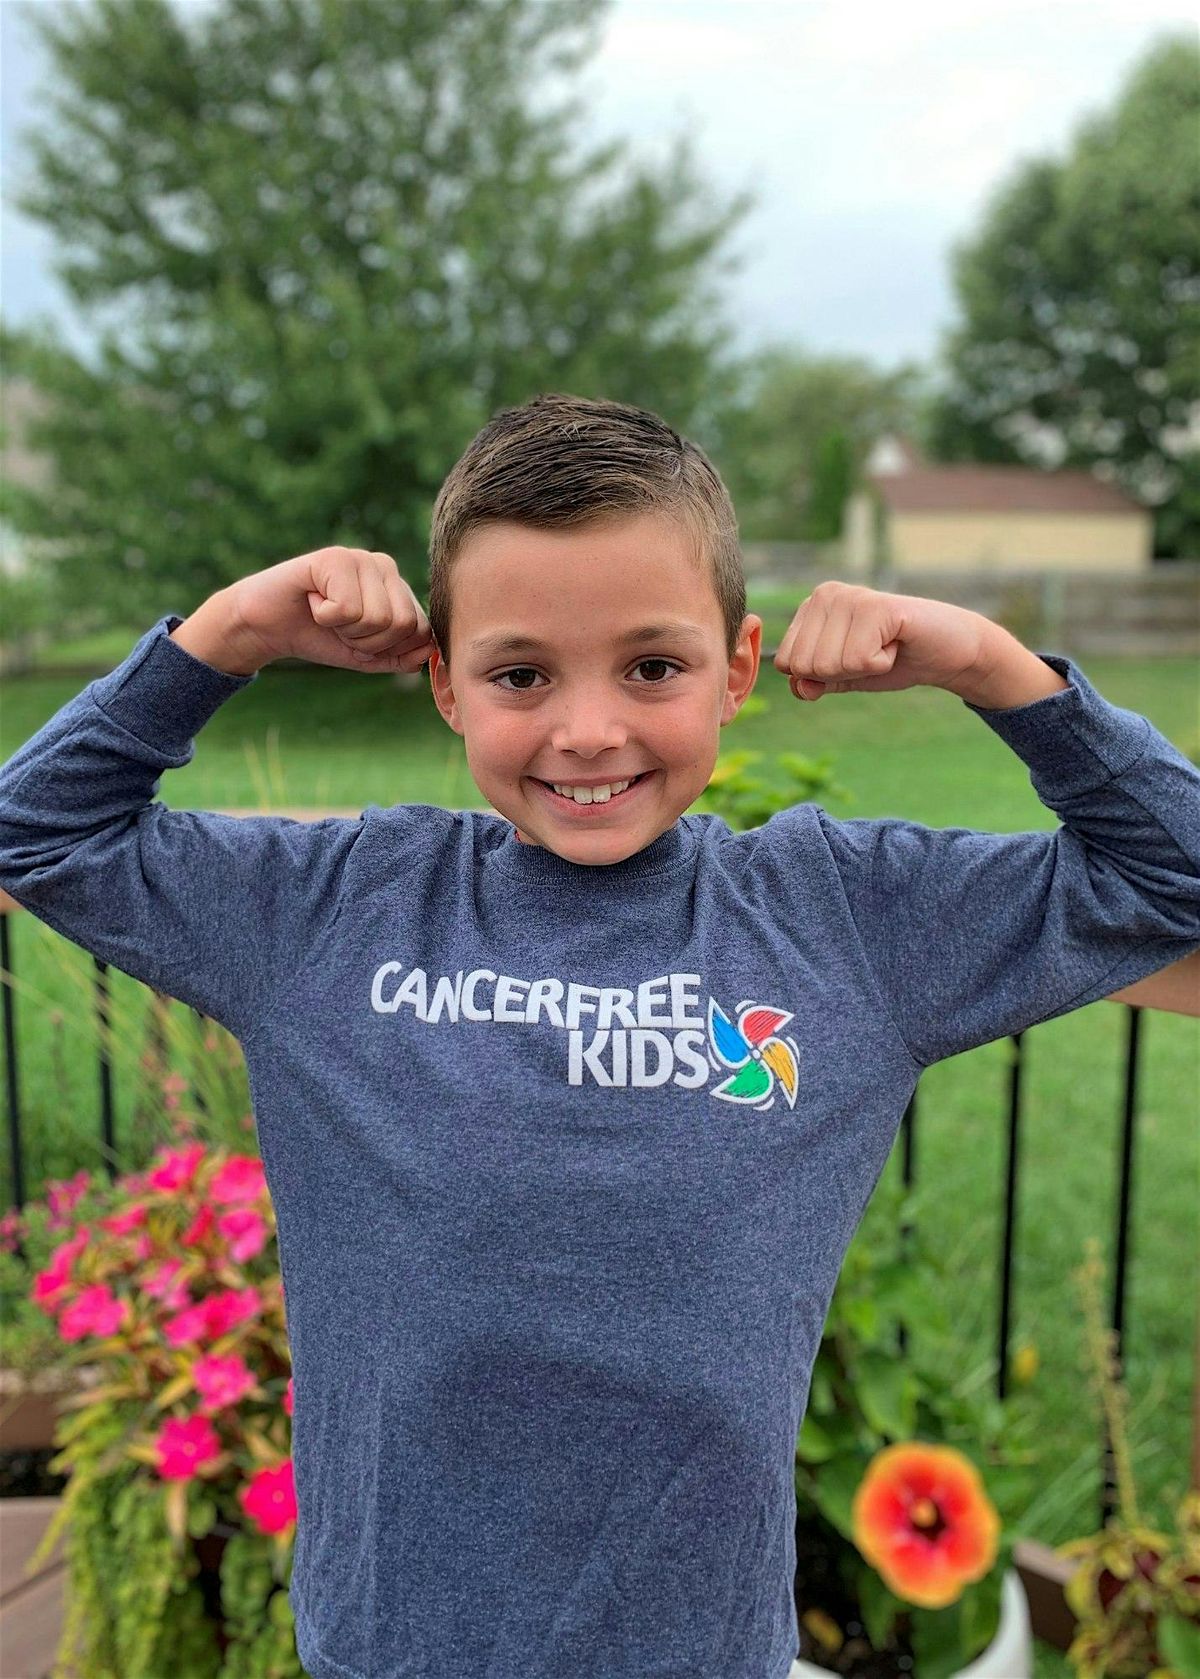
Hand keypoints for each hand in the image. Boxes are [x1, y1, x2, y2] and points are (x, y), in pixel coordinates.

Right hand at [228, 547, 436, 673]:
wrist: (268, 626)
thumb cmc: (319, 636)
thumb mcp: (366, 655)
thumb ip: (400, 656)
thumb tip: (428, 651)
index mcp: (398, 587)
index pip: (419, 630)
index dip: (383, 648)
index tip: (355, 638)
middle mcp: (384, 566)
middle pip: (402, 624)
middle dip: (366, 641)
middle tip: (338, 626)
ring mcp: (361, 557)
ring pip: (377, 618)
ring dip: (344, 629)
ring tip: (325, 612)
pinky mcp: (335, 557)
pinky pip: (347, 608)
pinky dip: (324, 616)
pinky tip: (312, 600)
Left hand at [772, 582, 988, 699]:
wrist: (948, 651)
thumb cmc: (894, 660)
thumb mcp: (845, 677)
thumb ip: (815, 682)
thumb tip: (799, 687)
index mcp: (810, 607)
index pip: (784, 663)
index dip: (822, 675)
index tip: (854, 657)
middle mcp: (825, 594)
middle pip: (804, 666)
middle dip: (841, 673)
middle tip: (872, 652)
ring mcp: (850, 597)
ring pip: (829, 666)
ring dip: (863, 668)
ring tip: (884, 645)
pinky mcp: (875, 607)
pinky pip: (858, 660)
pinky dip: (882, 663)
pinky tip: (896, 643)